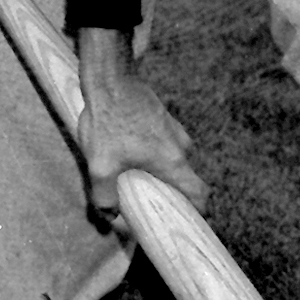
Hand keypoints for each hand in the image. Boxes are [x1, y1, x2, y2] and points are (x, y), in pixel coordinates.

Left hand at [76, 38, 208, 216]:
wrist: (110, 79)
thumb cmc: (108, 122)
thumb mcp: (99, 166)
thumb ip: (105, 197)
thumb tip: (109, 217)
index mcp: (173, 161)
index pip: (200, 193)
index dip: (198, 211)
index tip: (187, 221)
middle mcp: (181, 146)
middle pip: (183, 178)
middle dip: (168, 192)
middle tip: (149, 202)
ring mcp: (174, 130)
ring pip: (171, 160)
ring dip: (157, 170)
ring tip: (132, 175)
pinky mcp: (163, 118)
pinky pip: (163, 144)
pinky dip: (151, 153)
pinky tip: (127, 152)